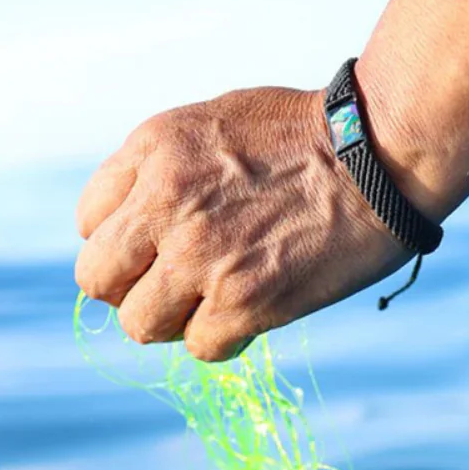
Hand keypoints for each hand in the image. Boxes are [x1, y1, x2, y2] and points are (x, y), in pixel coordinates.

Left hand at [74, 86, 408, 360]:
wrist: (379, 153)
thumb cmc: (306, 134)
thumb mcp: (212, 122)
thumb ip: (161, 168)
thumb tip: (134, 224)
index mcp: (153, 151)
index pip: (89, 224)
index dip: (125, 240)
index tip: (158, 243)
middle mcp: (165, 205)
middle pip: (97, 281)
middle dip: (130, 287)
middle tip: (169, 284)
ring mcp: (201, 257)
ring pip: (140, 326)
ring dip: (173, 320)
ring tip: (213, 299)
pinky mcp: (243, 302)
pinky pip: (199, 347)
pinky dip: (222, 337)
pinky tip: (252, 310)